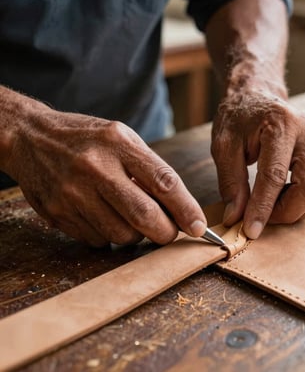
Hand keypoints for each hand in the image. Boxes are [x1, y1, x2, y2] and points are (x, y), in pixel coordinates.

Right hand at [4, 107, 206, 246]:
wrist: (31, 137)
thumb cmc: (86, 138)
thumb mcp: (122, 138)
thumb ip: (149, 169)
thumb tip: (178, 208)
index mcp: (119, 144)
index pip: (164, 182)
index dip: (186, 209)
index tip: (199, 227)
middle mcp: (96, 168)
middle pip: (144, 216)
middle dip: (166, 232)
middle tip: (170, 232)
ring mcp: (74, 193)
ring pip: (122, 234)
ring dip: (136, 235)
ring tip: (130, 217)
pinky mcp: (59, 213)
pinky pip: (98, 240)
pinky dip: (109, 235)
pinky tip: (103, 216)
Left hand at [211, 90, 304, 238]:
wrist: (256, 96)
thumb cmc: (238, 118)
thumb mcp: (224, 147)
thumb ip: (230, 182)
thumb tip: (236, 216)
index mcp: (280, 125)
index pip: (274, 176)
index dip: (263, 208)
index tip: (250, 230)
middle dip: (287, 212)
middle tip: (262, 217)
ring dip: (299, 209)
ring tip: (273, 206)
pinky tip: (285, 196)